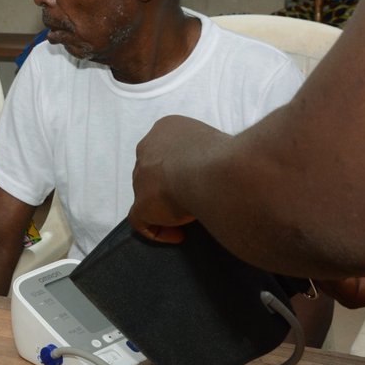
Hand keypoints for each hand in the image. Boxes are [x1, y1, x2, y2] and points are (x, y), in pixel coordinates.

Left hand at [128, 115, 218, 242]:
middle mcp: (147, 148)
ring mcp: (140, 176)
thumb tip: (214, 170)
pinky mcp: (142, 203)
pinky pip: (141, 221)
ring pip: (146, 195)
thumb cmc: (224, 155)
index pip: (166, 150)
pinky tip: (179, 235)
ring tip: (189, 220)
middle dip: (168, 187)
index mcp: (166, 129)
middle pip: (152, 171)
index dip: (178, 168)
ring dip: (164, 208)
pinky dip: (158, 230)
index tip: (196, 181)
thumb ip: (205, 154)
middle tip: (191, 200)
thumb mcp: (215, 143)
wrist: (214, 172)